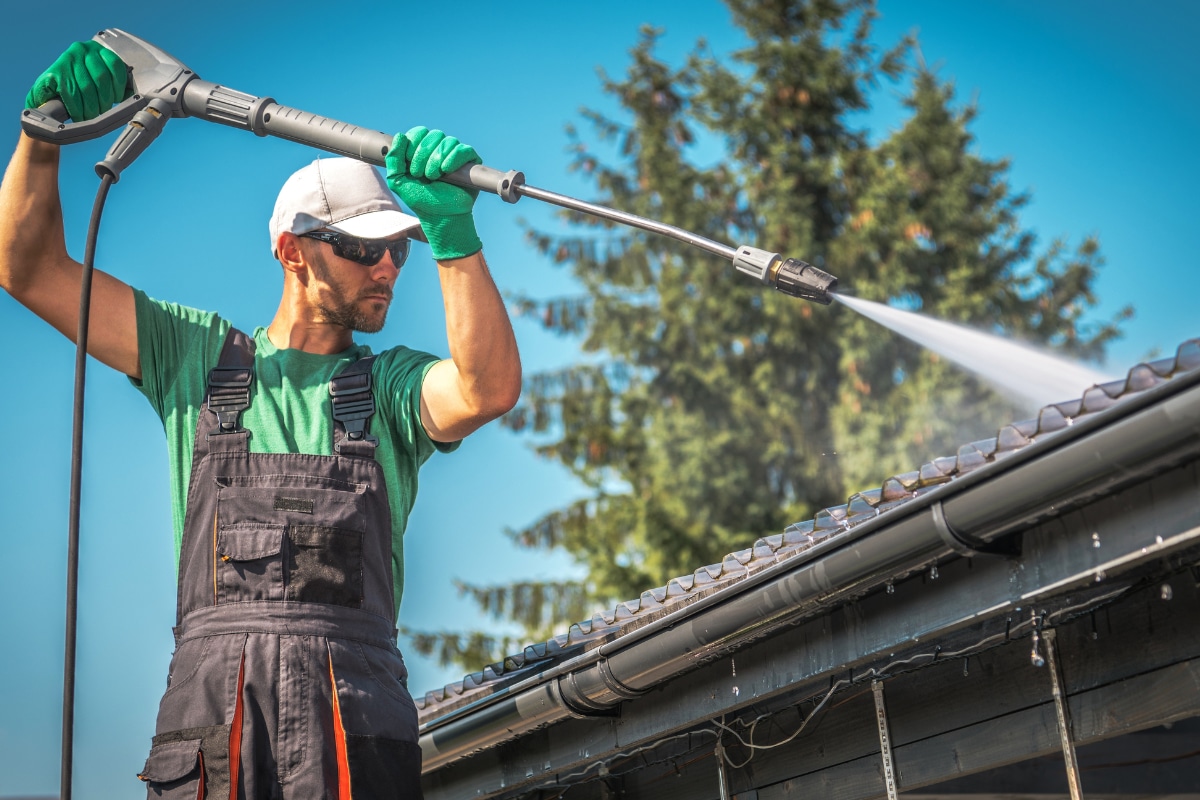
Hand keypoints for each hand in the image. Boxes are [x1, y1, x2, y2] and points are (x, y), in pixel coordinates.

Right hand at [25, 40, 129, 122]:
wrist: (48, 95)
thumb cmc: (79, 89)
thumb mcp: (100, 81)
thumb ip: (115, 83)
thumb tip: (134, 95)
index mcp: (98, 50)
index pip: (116, 65)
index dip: (120, 86)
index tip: (118, 99)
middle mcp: (82, 50)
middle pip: (102, 78)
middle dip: (104, 100)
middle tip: (102, 112)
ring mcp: (67, 59)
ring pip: (87, 88)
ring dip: (91, 107)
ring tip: (91, 115)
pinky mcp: (54, 72)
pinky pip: (71, 94)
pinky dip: (77, 108)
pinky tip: (78, 114)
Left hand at [386, 126, 482, 260]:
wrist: (440, 216)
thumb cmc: (421, 200)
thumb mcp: (398, 181)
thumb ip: (393, 159)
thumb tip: (400, 136)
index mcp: (423, 150)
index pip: (419, 132)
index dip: (413, 145)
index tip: (410, 166)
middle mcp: (440, 149)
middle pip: (433, 134)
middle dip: (423, 155)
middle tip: (422, 175)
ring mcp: (456, 154)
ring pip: (448, 141)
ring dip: (437, 159)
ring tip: (434, 177)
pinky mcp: (471, 162)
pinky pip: (463, 149)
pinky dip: (453, 159)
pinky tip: (447, 171)